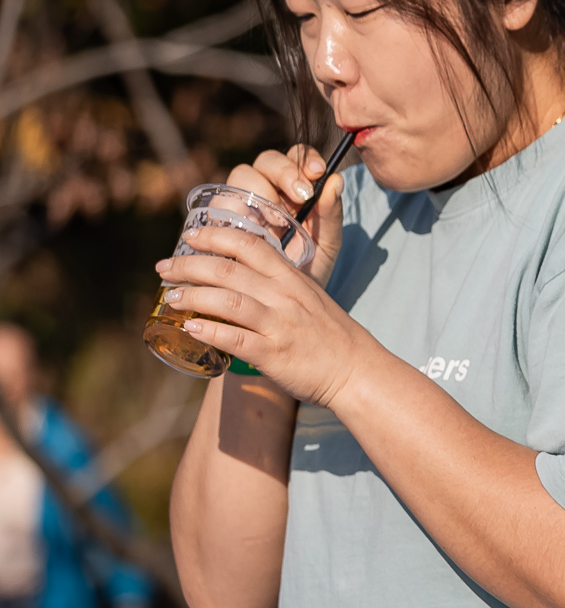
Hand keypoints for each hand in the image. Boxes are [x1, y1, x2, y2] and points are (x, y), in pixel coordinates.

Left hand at [154, 198, 380, 408]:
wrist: (357, 371)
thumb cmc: (331, 336)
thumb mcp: (310, 298)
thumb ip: (280, 286)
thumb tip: (242, 281)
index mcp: (293, 279)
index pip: (251, 245)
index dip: (216, 236)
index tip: (191, 235)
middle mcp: (285, 297)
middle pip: (229, 270)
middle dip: (189, 265)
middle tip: (164, 267)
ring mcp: (280, 325)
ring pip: (228, 301)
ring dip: (192, 296)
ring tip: (171, 296)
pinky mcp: (274, 354)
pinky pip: (235, 339)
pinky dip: (209, 331)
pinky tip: (190, 328)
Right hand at [211, 146, 348, 285]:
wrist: (282, 306)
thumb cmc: (308, 270)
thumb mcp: (326, 245)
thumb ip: (331, 214)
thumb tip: (336, 180)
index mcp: (294, 189)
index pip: (295, 156)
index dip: (303, 159)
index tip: (316, 173)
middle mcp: (265, 190)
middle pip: (265, 161)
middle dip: (283, 173)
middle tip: (300, 198)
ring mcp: (240, 203)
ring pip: (241, 176)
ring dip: (260, 192)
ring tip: (277, 222)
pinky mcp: (217, 220)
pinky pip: (219, 204)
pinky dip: (234, 210)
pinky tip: (250, 230)